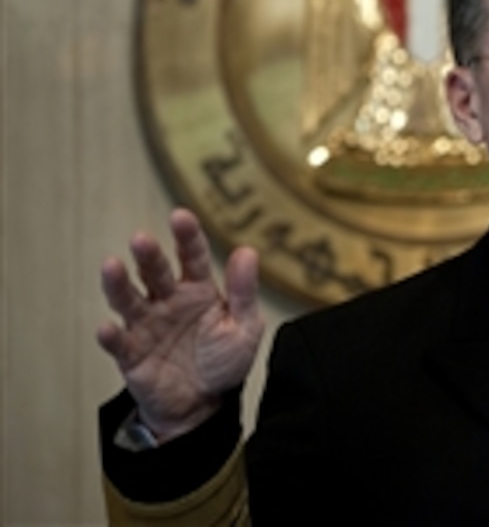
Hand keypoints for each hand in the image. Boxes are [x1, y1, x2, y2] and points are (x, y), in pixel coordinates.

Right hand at [96, 209, 264, 441]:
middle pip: (155, 272)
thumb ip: (244, 292)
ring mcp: (147, 325)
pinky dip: (111, 336)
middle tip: (141, 239)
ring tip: (111, 266)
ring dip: (118, 284)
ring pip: (128, 299)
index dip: (186, 236)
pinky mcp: (132, 354)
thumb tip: (248, 251)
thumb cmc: (223, 361)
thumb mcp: (244, 327)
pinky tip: (107, 328)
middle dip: (148, 255)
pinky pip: (119, 343)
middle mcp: (168, 301)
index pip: (192, 256)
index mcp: (198, 289)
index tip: (180, 216)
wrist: (203, 406)